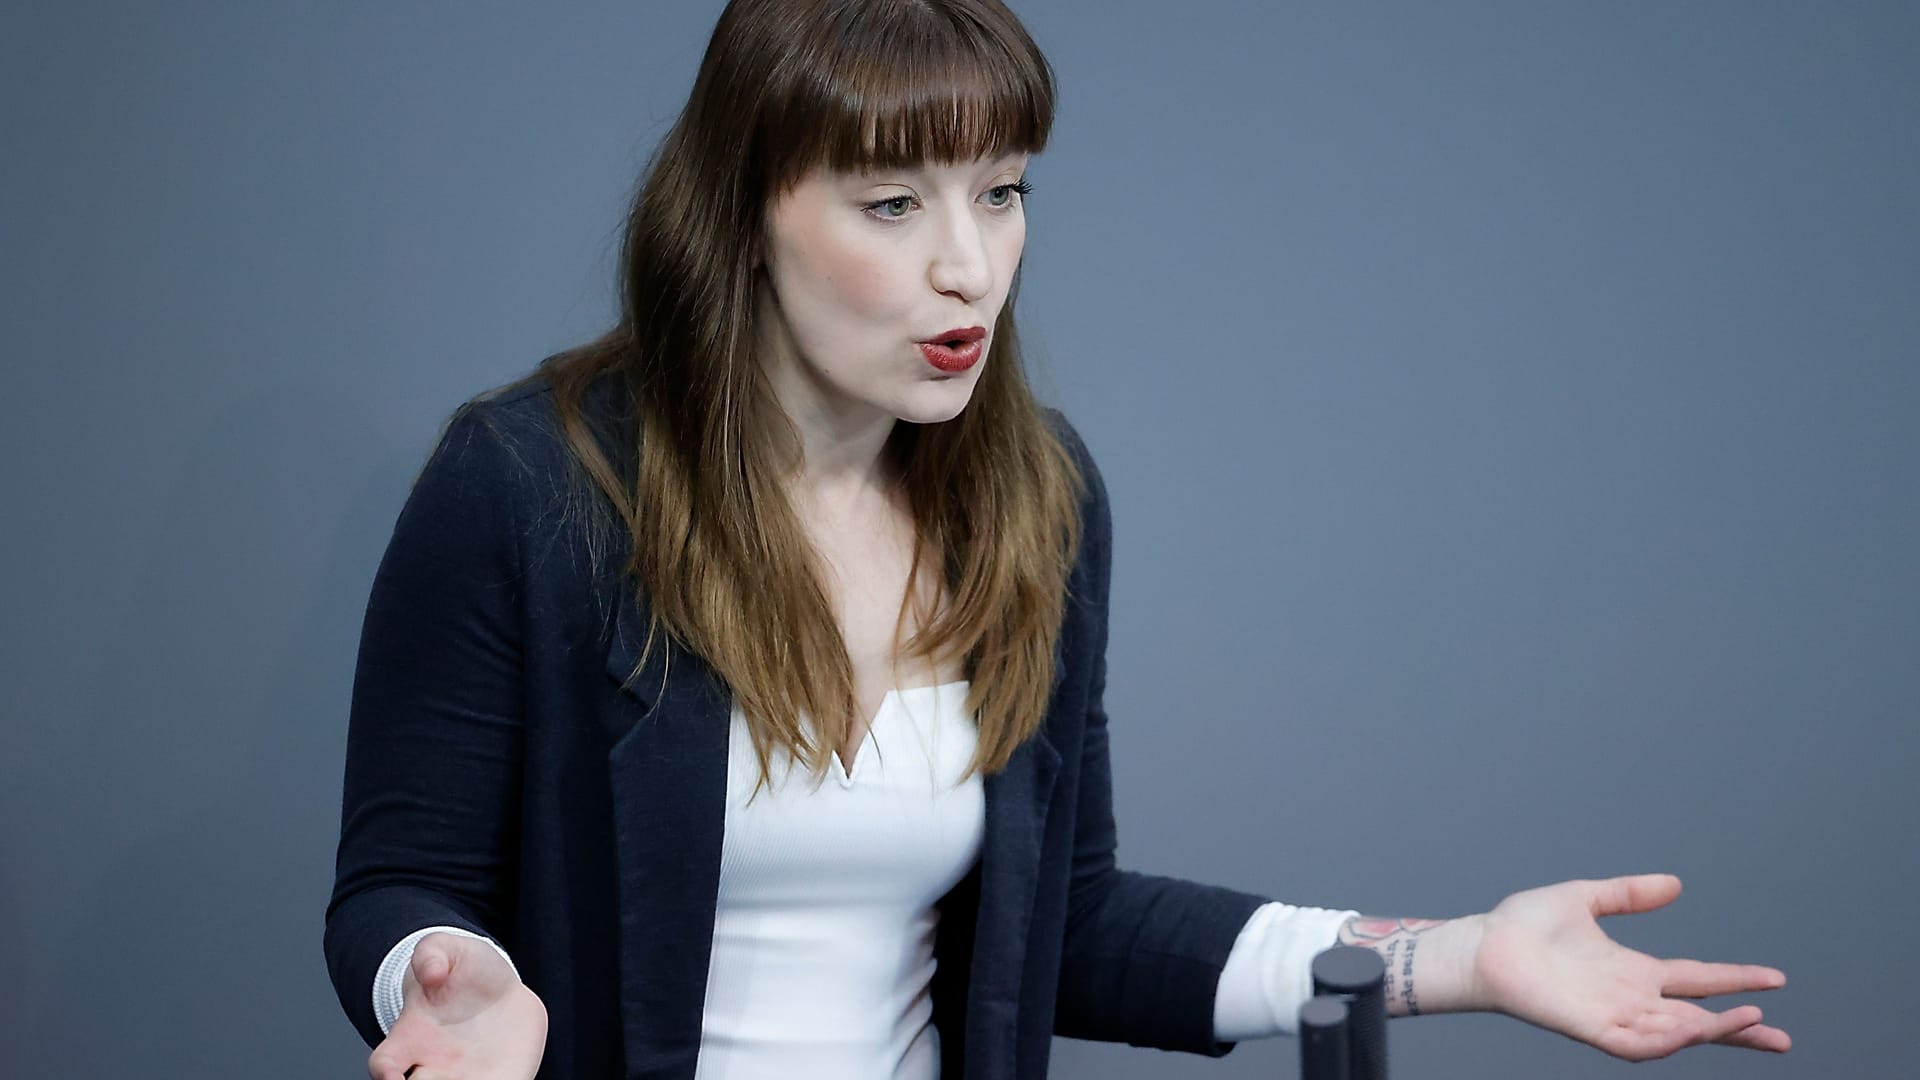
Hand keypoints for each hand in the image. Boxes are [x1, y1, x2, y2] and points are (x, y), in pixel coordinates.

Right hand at [367, 932, 548, 1079]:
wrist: (500, 989)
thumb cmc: (464, 970)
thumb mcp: (446, 950)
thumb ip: (431, 954)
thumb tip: (431, 971)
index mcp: (411, 1038)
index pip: (385, 1064)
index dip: (384, 1073)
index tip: (391, 1077)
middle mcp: (434, 1066)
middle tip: (443, 1078)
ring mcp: (467, 1076)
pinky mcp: (501, 1077)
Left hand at [1470, 873, 1789, 1059]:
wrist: (1481, 944)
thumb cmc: (1523, 926)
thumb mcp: (1586, 898)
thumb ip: (1628, 893)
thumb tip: (1676, 884)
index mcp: (1633, 971)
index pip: (1697, 979)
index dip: (1735, 979)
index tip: (1775, 978)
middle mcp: (1630, 998)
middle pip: (1698, 1019)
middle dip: (1739, 1029)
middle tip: (1782, 1038)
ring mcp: (1611, 1016)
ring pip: (1675, 1033)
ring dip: (1712, 1031)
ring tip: (1751, 1021)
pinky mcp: (1590, 1029)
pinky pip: (1635, 1045)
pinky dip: (1665, 1040)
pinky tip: (1691, 1030)